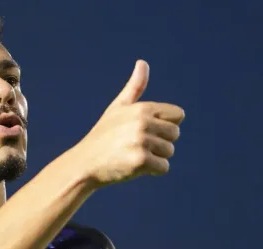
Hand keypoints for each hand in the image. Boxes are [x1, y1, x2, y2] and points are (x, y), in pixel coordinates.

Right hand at [77, 60, 184, 186]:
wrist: (84, 163)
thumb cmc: (103, 136)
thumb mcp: (117, 108)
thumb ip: (134, 87)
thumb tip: (143, 62)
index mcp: (142, 108)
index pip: (178, 115)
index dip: (163, 125)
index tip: (144, 130)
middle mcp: (143, 123)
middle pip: (175, 135)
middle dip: (160, 143)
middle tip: (136, 145)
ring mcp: (141, 142)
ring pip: (169, 152)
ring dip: (155, 158)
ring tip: (132, 155)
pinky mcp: (140, 161)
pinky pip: (163, 167)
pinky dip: (152, 171)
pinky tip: (133, 167)